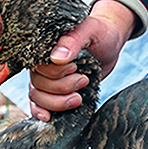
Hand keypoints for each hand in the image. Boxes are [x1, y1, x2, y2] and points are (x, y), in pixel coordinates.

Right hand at [29, 0, 136, 119]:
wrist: (109, 43)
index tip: (76, 68)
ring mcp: (46, 78)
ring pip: (38, 97)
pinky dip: (41, 112)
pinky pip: (38, 105)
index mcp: (45, 46)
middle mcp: (41, 63)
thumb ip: (74, 40)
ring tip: (79, 98)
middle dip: (62, 88)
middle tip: (84, 80)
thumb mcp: (90, 30)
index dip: (57, 73)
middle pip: (38, 84)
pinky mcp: (53, 91)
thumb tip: (57, 58)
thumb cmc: (100, 33)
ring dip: (58, 103)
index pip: (39, 66)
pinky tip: (49, 118)